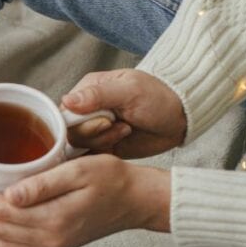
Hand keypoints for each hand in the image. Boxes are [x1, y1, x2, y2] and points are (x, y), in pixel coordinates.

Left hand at [0, 155, 169, 246]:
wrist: (138, 201)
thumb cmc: (112, 178)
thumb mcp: (80, 170)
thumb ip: (43, 184)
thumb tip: (8, 195)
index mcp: (53, 217)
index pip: (2, 210)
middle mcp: (49, 237)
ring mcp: (52, 245)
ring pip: (3, 244)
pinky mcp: (56, 246)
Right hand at [64, 69, 185, 157]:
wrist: (181, 117)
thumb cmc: (159, 96)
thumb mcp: (129, 90)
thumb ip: (97, 95)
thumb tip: (67, 100)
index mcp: (87, 91)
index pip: (64, 112)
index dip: (78, 122)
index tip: (103, 122)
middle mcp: (87, 111)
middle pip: (70, 132)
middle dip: (94, 133)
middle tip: (116, 125)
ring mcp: (95, 131)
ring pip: (80, 145)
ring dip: (103, 140)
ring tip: (125, 129)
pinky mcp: (104, 146)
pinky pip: (92, 155)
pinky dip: (105, 152)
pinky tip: (123, 139)